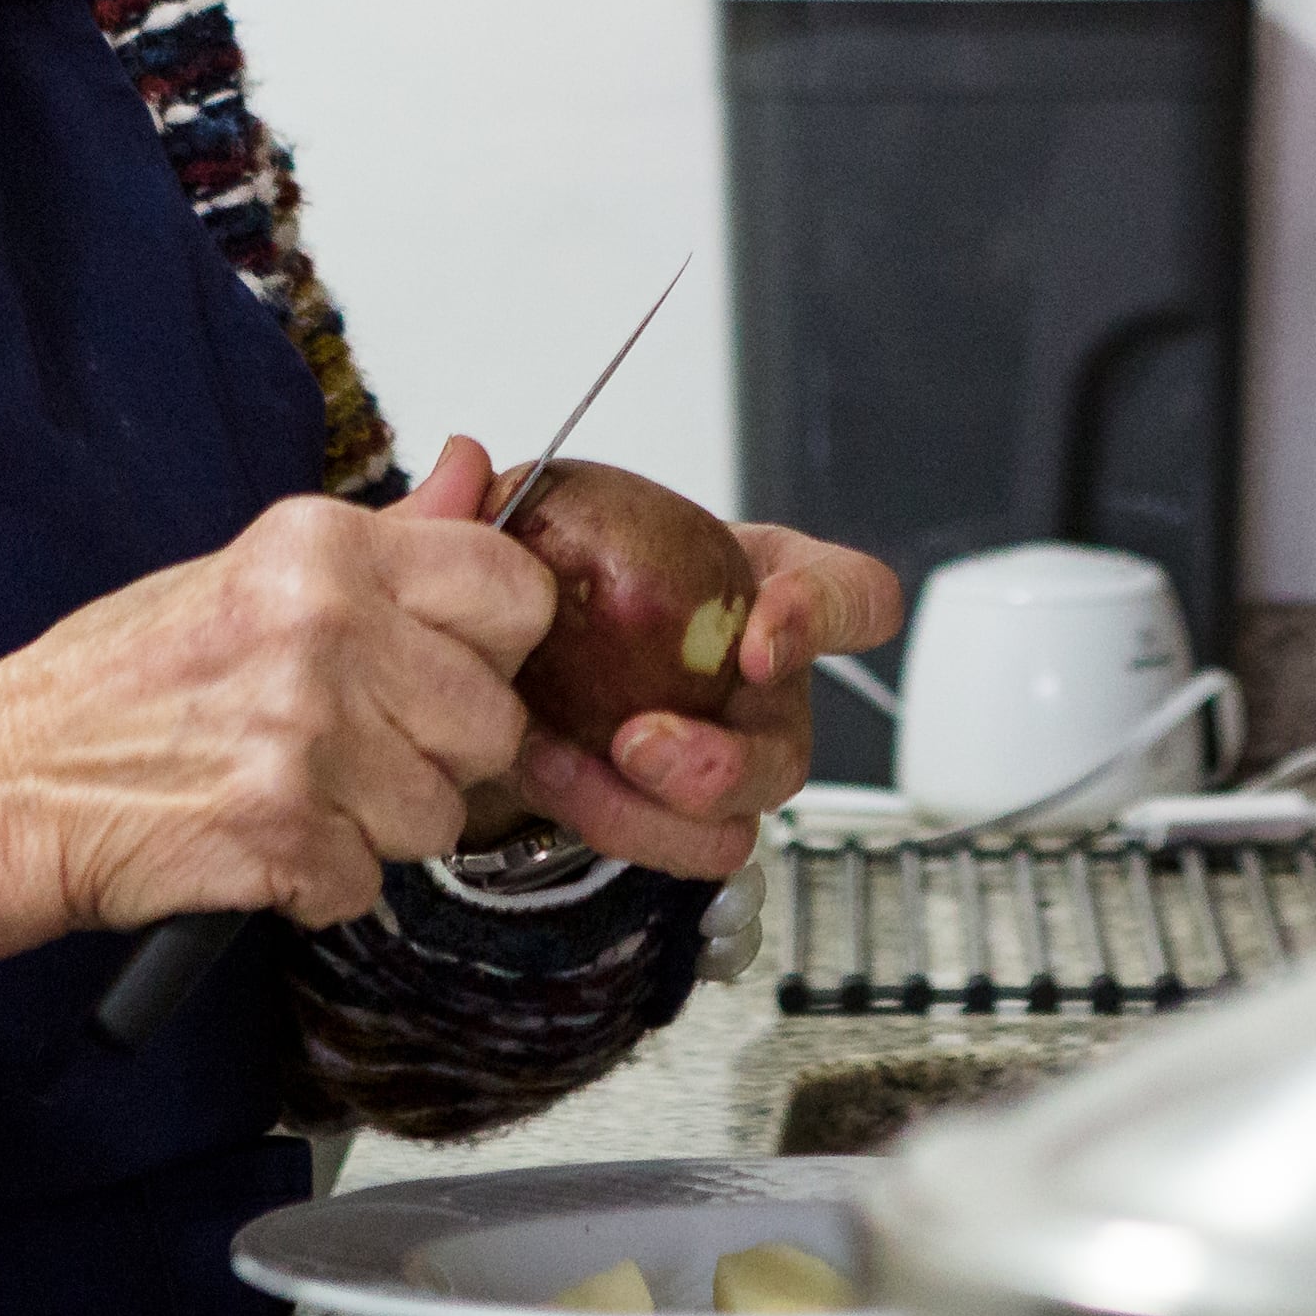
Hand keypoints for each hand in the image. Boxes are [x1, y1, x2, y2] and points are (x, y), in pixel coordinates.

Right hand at [0, 439, 549, 977]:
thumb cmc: (116, 683)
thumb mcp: (251, 573)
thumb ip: (388, 537)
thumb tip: (475, 473)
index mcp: (320, 548)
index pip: (515, 591)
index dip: (497, 646)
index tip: (453, 666)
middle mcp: (322, 625)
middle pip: (494, 720)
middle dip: (439, 753)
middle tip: (357, 745)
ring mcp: (303, 732)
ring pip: (442, 814)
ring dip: (380, 824)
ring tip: (299, 790)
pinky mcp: (280, 832)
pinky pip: (369, 882)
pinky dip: (320, 881)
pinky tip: (262, 839)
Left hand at [491, 520, 902, 883]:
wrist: (510, 669)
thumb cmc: (561, 586)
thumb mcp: (529, 534)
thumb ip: (488, 504)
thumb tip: (464, 463)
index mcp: (760, 590)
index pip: (852, 596)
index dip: (824, 619)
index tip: (756, 640)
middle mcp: (758, 692)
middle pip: (790, 753)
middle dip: (720, 764)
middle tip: (638, 741)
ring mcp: (720, 767)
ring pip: (732, 827)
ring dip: (648, 812)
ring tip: (564, 765)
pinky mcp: (667, 821)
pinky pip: (665, 852)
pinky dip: (601, 820)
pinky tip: (544, 770)